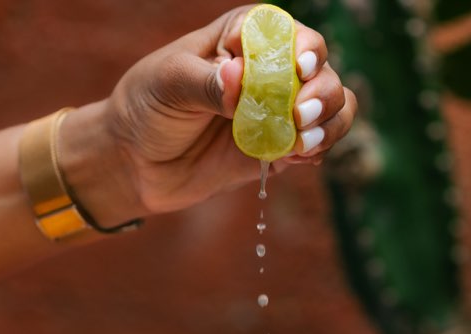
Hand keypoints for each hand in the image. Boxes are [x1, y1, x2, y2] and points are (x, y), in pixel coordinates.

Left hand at [61, 5, 356, 225]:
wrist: (136, 162)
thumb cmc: (148, 107)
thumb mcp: (170, 85)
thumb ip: (207, 83)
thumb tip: (240, 79)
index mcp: (245, 37)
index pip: (292, 34)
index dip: (307, 49)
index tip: (300, 70)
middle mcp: (272, 69)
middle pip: (323, 71)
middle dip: (322, 92)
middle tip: (300, 117)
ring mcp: (280, 109)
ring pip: (334, 106)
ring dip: (329, 123)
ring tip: (303, 143)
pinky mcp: (282, 147)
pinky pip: (319, 144)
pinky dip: (319, 149)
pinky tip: (298, 156)